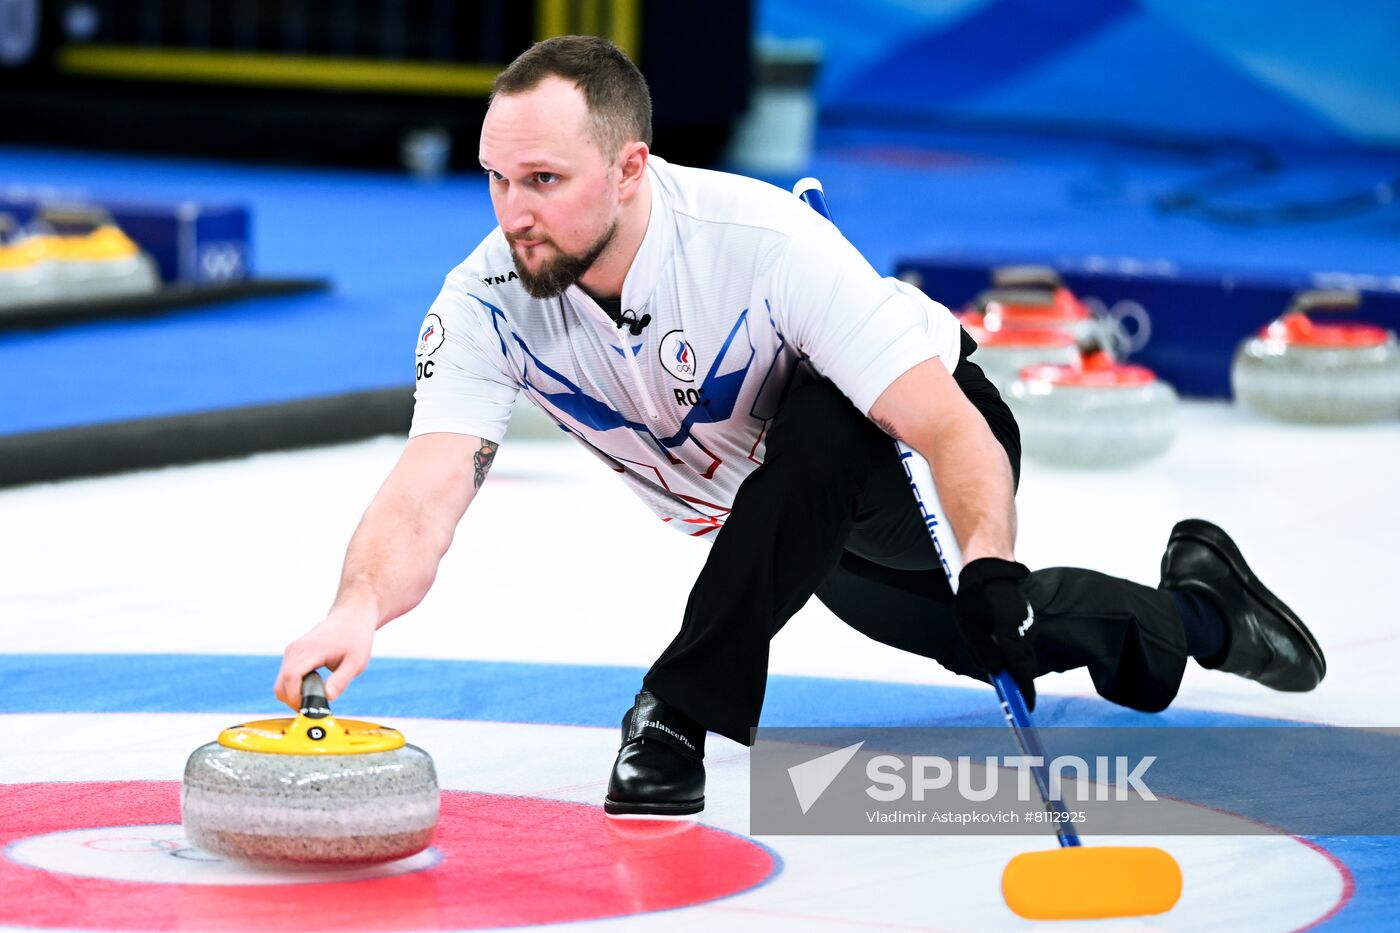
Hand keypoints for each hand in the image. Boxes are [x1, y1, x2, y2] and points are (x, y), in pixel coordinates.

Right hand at [274, 607, 377, 709]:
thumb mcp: (356, 663)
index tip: (312, 707)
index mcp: (310, 650)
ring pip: (281, 682)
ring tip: (318, 693)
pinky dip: (295, 686)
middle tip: (315, 705)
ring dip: (294, 694)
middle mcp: (295, 649)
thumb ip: (340, 681)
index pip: (290, 679)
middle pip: (281, 684)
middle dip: (294, 701)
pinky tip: (314, 684)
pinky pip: (286, 675)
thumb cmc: (356, 639)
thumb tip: (327, 698)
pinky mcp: (293, 652)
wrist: (352, 617)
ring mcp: (292, 650)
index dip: (296, 698)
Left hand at [953, 557, 1037, 710]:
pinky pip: (1019, 644)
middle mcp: (1023, 630)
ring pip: (1020, 655)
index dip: (1024, 690)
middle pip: (1023, 665)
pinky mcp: (1027, 622)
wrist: (989, 569)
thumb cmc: (973, 597)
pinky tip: (990, 631)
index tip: (1026, 708)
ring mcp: (1028, 625)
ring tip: (983, 637)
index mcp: (1008, 630)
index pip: (1020, 667)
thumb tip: (997, 674)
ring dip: (1008, 661)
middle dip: (1015, 680)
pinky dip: (1009, 649)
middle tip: (1007, 694)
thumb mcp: (969, 627)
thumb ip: (983, 651)